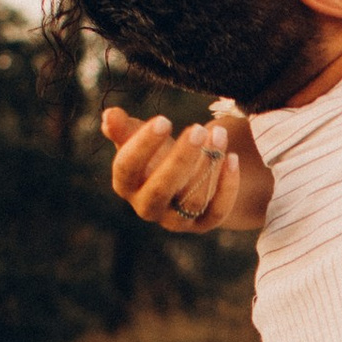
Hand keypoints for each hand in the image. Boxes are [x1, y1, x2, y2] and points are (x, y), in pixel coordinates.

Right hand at [101, 102, 272, 235]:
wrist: (184, 178)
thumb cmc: (157, 153)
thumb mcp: (140, 138)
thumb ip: (123, 127)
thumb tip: (109, 116)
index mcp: (126, 185)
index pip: (127, 169)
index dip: (143, 146)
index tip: (164, 120)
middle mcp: (147, 207)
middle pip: (159, 190)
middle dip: (180, 159)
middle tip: (198, 129)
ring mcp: (175, 220)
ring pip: (192, 200)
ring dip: (208, 165)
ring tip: (219, 133)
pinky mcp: (201, 225)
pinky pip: (216, 212)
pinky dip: (227, 186)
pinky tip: (232, 157)